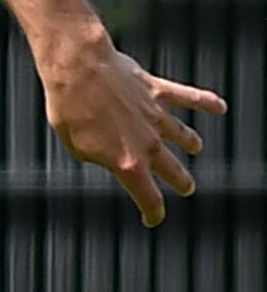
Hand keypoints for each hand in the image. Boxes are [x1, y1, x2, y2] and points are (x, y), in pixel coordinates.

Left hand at [41, 35, 226, 226]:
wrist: (79, 72)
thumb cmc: (71, 110)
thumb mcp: (77, 148)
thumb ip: (98, 157)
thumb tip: (108, 153)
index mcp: (127, 163)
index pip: (148, 197)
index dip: (153, 212)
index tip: (152, 218)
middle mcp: (147, 143)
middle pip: (171, 169)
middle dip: (179, 180)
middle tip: (186, 187)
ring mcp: (155, 116)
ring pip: (182, 135)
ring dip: (190, 143)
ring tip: (196, 147)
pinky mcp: (157, 91)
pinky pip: (188, 97)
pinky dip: (206, 102)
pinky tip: (220, 107)